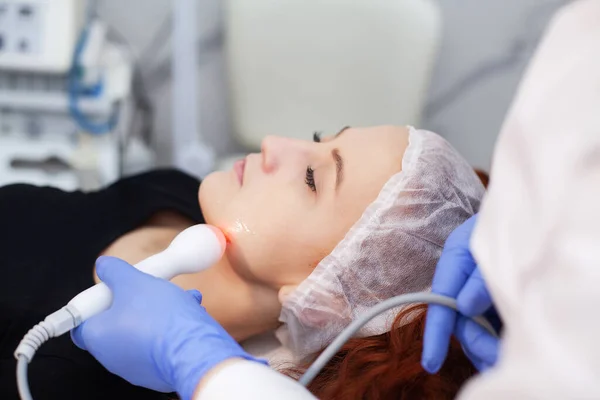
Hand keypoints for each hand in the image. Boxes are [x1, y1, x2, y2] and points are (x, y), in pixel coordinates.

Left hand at [71, 256, 265, 399]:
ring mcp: (138, 366)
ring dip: (158, 311)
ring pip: (144, 330)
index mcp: (98, 337)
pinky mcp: (161, 370)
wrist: (195, 350)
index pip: (81, 321)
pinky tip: (188, 311)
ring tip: (177, 296)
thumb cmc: (161, 319)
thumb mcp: (134, 281)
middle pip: (117, 322)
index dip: (94, 301)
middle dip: (135, 301)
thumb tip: (104, 265)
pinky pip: (161, 343)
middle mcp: (113, 357)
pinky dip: (171, 327)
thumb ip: (115, 272)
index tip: (107, 289)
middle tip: (146, 287)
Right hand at [421, 215, 500, 372]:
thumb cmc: (506, 222)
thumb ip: (479, 279)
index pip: (439, 302)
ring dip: (486, 345)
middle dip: (474, 342)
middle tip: (495, 358)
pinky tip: (511, 345)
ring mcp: (478, 291)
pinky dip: (499, 339)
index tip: (431, 362)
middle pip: (459, 320)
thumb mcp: (489, 246)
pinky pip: (491, 324)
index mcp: (453, 262)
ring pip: (474, 327)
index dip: (435, 333)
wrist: (525, 212)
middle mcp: (462, 280)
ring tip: (504, 358)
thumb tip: (464, 308)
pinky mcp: (494, 299)